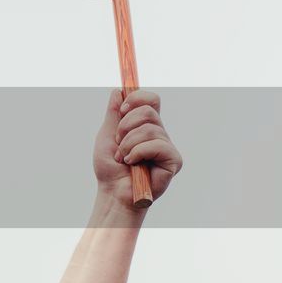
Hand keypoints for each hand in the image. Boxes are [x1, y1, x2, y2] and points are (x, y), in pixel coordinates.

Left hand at [93, 88, 181, 208]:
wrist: (112, 192)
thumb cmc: (110, 168)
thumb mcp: (107, 135)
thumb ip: (114, 113)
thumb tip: (118, 90)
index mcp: (146, 126)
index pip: (151, 100)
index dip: (136, 99)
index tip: (122, 110)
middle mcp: (159, 134)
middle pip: (149, 110)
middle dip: (126, 126)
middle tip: (118, 143)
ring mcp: (167, 146)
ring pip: (149, 129)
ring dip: (128, 144)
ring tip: (123, 158)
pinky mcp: (174, 160)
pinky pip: (157, 145)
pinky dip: (138, 152)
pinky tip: (133, 164)